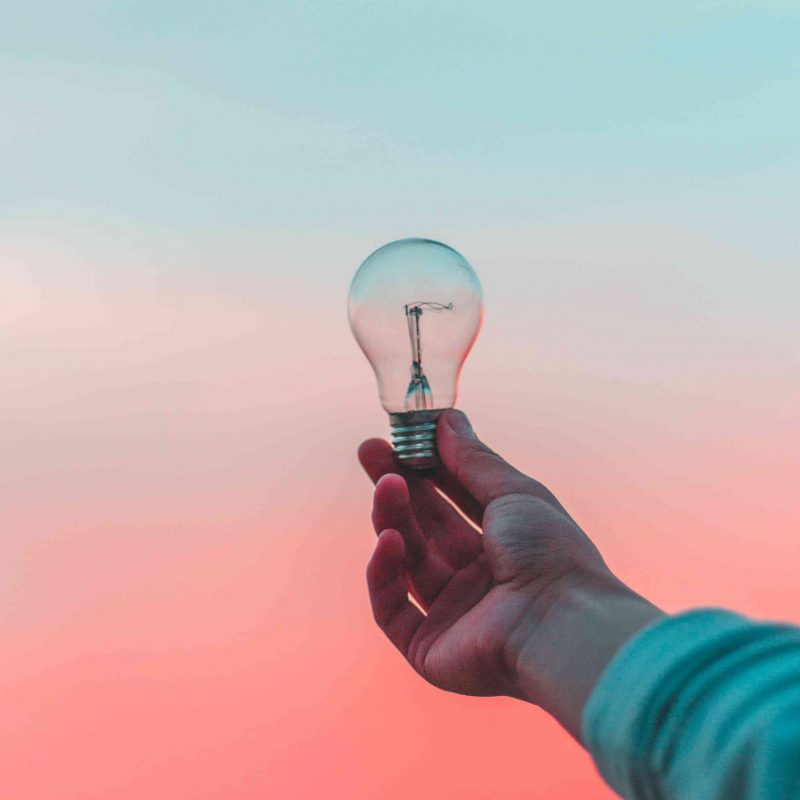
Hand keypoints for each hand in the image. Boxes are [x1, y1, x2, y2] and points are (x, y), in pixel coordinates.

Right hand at [359, 409, 661, 738]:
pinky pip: (392, 608)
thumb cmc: (550, 553)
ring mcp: (452, 614)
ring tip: (385, 485)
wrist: (561, 625)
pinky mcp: (428, 648)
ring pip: (407, 560)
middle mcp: (477, 578)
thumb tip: (447, 419)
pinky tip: (388, 540)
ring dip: (392, 519)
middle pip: (424, 526)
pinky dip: (384, 574)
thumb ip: (473, 459)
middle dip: (397, 486)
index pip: (454, 499)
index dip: (426, 468)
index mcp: (504, 544)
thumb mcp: (514, 493)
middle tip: (369, 451)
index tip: (400, 437)